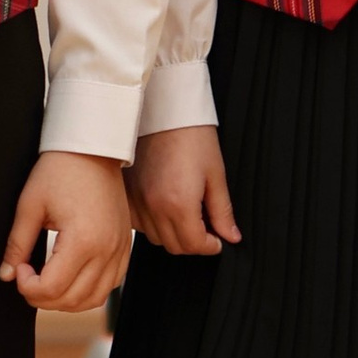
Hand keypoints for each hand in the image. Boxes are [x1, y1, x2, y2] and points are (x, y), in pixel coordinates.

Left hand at [0, 150, 131, 312]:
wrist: (93, 150)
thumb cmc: (62, 170)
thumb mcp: (30, 206)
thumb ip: (17, 244)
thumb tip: (7, 273)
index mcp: (82, 240)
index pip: (52, 288)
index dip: (27, 286)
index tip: (19, 269)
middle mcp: (106, 250)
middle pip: (72, 300)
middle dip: (42, 297)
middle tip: (27, 278)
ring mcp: (119, 250)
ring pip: (93, 299)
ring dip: (66, 301)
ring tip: (48, 283)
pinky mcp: (125, 248)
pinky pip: (110, 285)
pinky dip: (89, 291)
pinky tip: (72, 280)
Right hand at [128, 125, 241, 257]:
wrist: (164, 111)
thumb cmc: (192, 136)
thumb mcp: (216, 175)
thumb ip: (223, 211)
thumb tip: (231, 236)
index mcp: (179, 204)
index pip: (195, 245)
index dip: (212, 246)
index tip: (218, 239)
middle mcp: (153, 207)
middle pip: (175, 246)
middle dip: (194, 242)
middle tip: (206, 227)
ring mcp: (136, 201)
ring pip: (156, 238)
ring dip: (173, 234)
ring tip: (186, 215)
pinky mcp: (126, 194)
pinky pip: (138, 223)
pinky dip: (152, 224)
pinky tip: (165, 209)